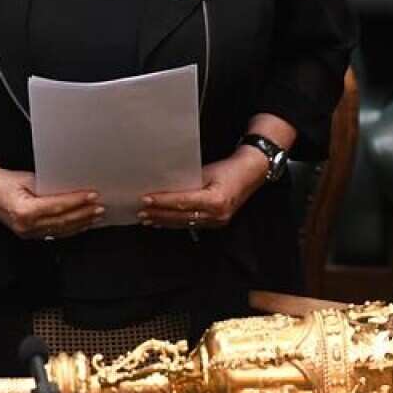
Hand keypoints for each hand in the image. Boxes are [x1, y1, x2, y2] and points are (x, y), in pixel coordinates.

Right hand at [0, 166, 101, 239]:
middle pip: (62, 221)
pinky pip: (55, 233)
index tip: (92, 196)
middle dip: (84, 214)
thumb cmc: (5, 182)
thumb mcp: (29, 179)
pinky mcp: (31, 235)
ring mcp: (28, 233)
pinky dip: (71, 229)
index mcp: (24, 211)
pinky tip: (82, 224)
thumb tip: (72, 188)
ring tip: (96, 216)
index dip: (77, 202)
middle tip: (100, 207)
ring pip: (61, 230)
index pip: (57, 207)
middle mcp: (26, 225)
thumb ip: (49, 187)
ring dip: (81, 223)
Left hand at [139, 146, 268, 228]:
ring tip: (147, 218)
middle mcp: (216, 214)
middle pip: (181, 216)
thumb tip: (164, 187)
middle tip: (140, 212)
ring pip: (185, 223)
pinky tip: (162, 221)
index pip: (182, 202)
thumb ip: (188, 182)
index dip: (162, 202)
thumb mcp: (207, 171)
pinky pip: (191, 224)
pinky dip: (175, 222)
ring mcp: (217, 221)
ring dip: (164, 221)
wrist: (251, 173)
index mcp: (215, 200)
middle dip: (159, 214)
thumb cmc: (228, 168)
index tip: (146, 199)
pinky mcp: (216, 223)